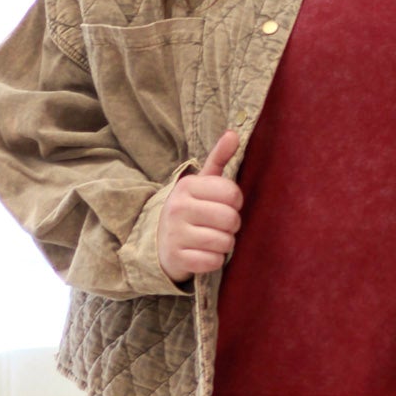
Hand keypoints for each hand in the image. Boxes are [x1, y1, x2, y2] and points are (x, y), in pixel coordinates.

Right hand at [157, 129, 242, 282]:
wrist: (159, 241)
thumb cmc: (189, 209)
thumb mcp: (200, 183)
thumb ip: (219, 159)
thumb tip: (234, 133)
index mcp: (187, 186)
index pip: (232, 193)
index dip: (236, 202)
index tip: (227, 205)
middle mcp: (178, 208)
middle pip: (231, 219)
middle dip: (233, 225)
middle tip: (222, 225)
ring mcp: (176, 234)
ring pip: (224, 242)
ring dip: (225, 244)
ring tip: (213, 238)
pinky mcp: (177, 258)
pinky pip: (213, 261)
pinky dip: (215, 260)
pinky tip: (205, 253)